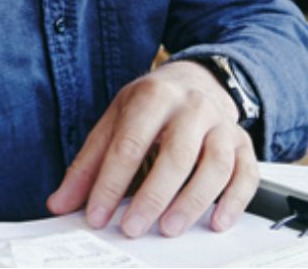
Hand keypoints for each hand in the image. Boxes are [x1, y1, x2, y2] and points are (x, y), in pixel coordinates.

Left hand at [45, 60, 257, 237]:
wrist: (198, 79)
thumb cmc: (153, 105)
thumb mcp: (115, 121)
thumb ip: (88, 164)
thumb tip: (61, 202)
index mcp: (153, 96)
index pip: (129, 144)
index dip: (111, 183)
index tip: (97, 215)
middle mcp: (192, 107)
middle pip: (175, 155)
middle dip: (152, 196)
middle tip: (133, 227)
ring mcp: (222, 124)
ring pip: (215, 166)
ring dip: (192, 201)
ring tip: (169, 228)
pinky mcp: (244, 143)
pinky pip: (246, 173)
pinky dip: (234, 200)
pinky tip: (216, 221)